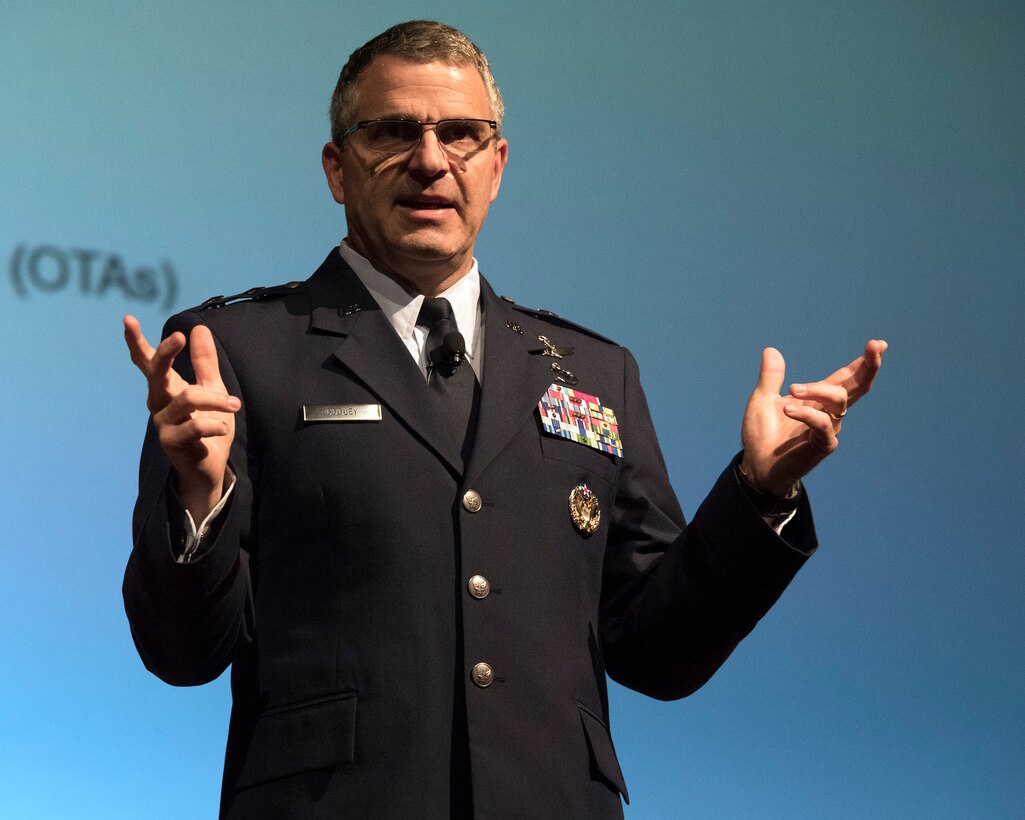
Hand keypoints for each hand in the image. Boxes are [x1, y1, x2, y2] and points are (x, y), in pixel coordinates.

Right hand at [123, 315, 239, 520]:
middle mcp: (158, 403)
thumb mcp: (213, 390)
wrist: (211, 466)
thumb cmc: (209, 426)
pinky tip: (223, 427)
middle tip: (180, 336)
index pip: (146, 362)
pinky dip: (213, 424)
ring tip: (235, 404)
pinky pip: (195, 426)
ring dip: (215, 399)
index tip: (128, 319)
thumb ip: (206, 363)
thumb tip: (199, 329)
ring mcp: (162, 423)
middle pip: (156, 373)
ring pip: (185, 398)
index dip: (136, 342)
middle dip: (166, 353)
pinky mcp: (172, 442)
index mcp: (166, 388)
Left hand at [740, 340, 886, 495]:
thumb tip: (771, 350)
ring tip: (792, 390)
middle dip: (867, 366)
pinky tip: (788, 409)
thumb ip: (771, 378)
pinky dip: (806, 413)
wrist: (756, 465)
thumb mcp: (762, 400)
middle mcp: (828, 413)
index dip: (862, 363)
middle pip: (856, 387)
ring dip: (817, 389)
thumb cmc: (762, 435)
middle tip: (874, 345)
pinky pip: (823, 424)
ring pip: (838, 400)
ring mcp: (828, 429)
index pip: (845, 378)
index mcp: (817, 400)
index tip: (878, 344)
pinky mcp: (822, 445)